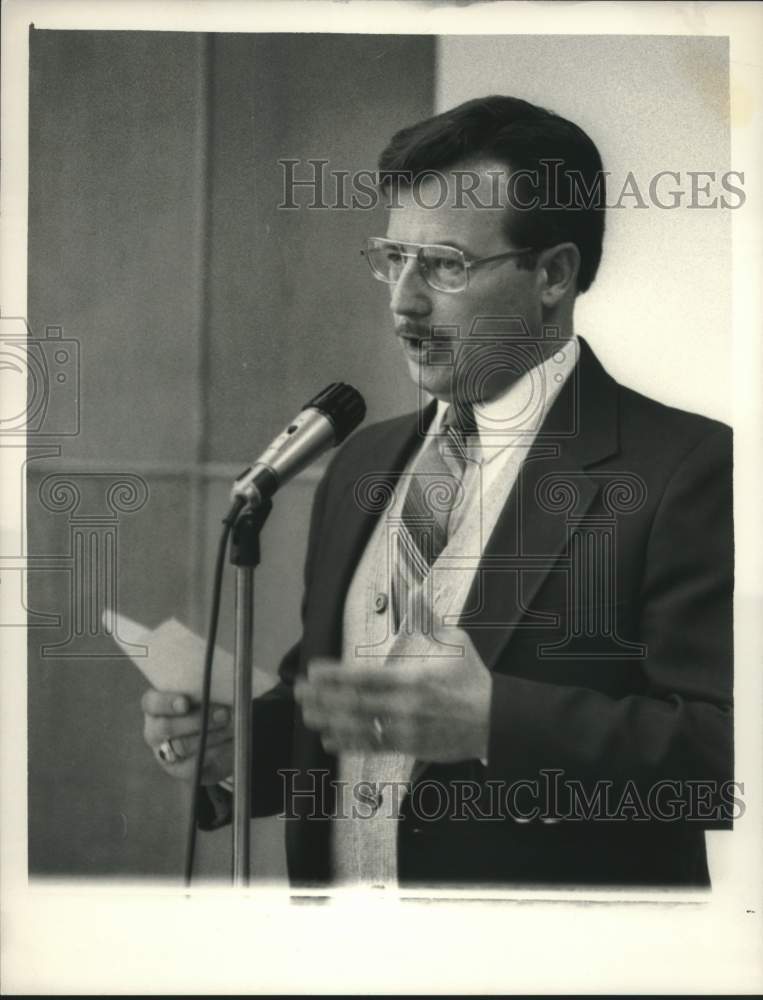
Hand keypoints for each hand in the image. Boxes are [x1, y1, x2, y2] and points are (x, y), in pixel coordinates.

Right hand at [142, 689, 232, 784]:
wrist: (212, 741)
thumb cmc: (205, 706)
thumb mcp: (203, 695)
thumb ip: (205, 691)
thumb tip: (221, 688)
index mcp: (155, 706)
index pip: (151, 703)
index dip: (167, 703)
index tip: (185, 703)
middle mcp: (154, 730)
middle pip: (167, 727)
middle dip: (197, 720)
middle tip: (224, 714)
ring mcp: (163, 752)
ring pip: (182, 746)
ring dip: (210, 736)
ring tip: (231, 727)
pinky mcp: (178, 769)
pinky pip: (193, 764)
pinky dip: (214, 752)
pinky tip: (228, 743)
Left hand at [294, 628, 491, 761]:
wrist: (497, 720)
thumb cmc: (473, 680)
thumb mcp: (456, 643)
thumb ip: (429, 620)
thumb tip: (416, 592)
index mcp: (413, 679)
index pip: (365, 677)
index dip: (336, 676)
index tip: (314, 671)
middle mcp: (405, 707)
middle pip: (354, 704)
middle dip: (323, 698)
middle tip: (300, 692)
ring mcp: (406, 731)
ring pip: (359, 728)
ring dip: (330, 721)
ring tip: (307, 714)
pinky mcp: (410, 748)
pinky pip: (373, 746)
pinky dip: (349, 743)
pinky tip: (330, 739)